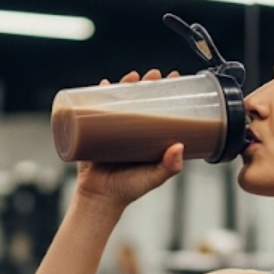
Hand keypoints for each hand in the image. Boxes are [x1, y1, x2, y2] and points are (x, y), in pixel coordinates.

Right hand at [73, 69, 184, 209]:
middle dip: (147, 84)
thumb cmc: (128, 190)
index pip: (160, 110)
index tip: (176, 79)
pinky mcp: (93, 132)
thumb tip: (180, 146)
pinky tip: (104, 84)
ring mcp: (112, 130)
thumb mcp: (153, 178)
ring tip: (132, 76)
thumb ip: (168, 167)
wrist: (99, 199)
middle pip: (140, 101)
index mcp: (148, 139)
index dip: (168, 94)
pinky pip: (94, 110)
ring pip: (119, 101)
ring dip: (125, 85)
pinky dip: (96, 94)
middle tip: (154, 75)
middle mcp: (131, 131)